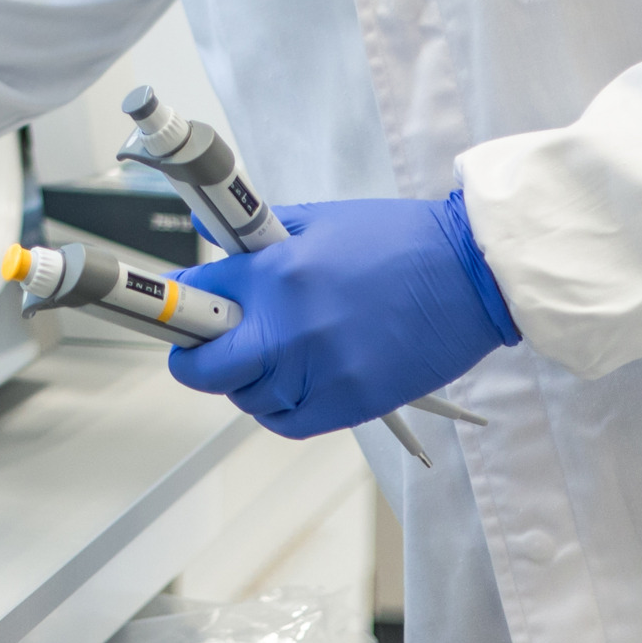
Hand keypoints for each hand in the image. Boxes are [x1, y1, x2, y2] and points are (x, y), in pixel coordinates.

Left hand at [168, 193, 517, 437]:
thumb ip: (259, 238)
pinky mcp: (351, 402)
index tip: (171, 303)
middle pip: (204, 365)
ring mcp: (320, 370)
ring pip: (245, 398)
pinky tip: (283, 385)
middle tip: (197, 342)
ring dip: (240, 380)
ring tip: (259, 355)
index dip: (176, 300)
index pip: (195, 295)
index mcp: (277, 272)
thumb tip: (212, 241)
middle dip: (191, 353)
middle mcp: (291, 326)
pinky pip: (286, 422)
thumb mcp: (318, 220)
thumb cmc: (400, 239)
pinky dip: (274, 409)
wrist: (470, 273)